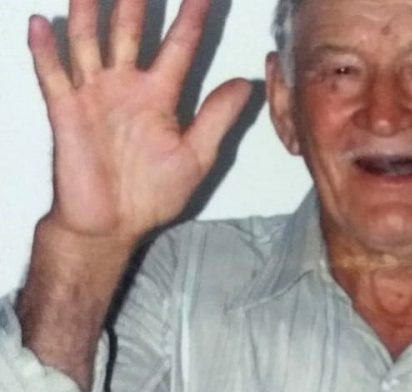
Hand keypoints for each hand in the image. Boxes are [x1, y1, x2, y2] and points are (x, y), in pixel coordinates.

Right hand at [28, 0, 250, 243]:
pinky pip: (53, 76)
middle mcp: (126, 88)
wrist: (112, 226)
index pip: (179, 47)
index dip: (191, 18)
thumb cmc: (152, 195)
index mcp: (159, 96)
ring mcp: (94, 96)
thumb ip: (217, 117)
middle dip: (134, 1)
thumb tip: (245, 84)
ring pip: (89, 43)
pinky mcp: (65, 112)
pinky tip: (42, 23)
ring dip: (89, 12)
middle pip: (130, 32)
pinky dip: (45, 51)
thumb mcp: (196, 155)